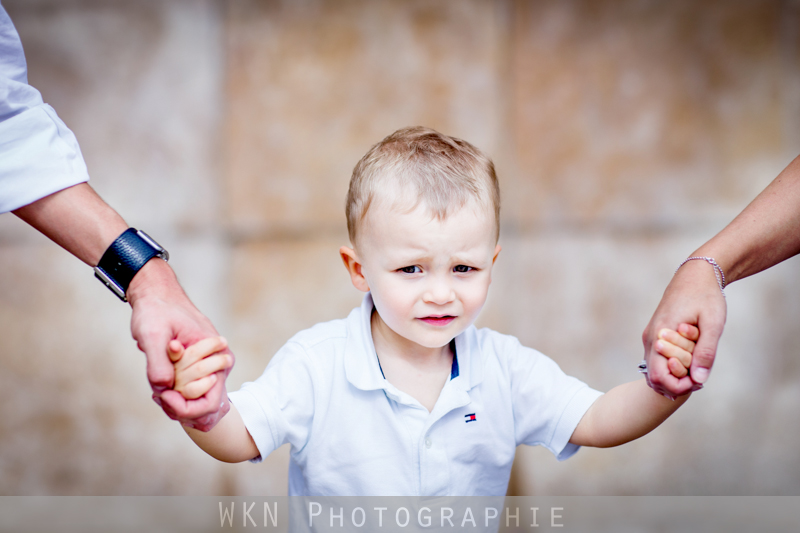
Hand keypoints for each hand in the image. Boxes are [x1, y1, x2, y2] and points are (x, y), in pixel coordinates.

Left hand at [127, 259, 233, 430]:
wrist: (156, 295)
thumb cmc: (156, 310)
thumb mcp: (152, 334)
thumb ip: (158, 362)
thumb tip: (164, 389)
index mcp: (217, 354)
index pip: (210, 401)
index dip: (184, 407)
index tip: (161, 395)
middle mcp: (219, 363)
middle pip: (204, 406)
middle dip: (178, 406)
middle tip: (157, 395)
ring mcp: (210, 366)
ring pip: (197, 400)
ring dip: (176, 401)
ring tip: (157, 390)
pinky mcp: (199, 367)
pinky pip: (191, 391)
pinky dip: (176, 394)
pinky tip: (161, 387)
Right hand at [642, 259, 726, 397]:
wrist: (695, 275)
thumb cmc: (706, 296)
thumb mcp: (712, 324)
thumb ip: (705, 352)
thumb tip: (699, 379)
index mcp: (660, 335)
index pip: (659, 376)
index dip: (678, 386)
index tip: (699, 381)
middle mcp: (650, 339)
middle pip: (655, 377)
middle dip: (678, 382)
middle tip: (701, 375)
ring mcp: (651, 337)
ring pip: (656, 369)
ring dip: (676, 375)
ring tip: (697, 367)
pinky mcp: (655, 336)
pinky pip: (659, 360)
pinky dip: (674, 366)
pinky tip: (691, 360)